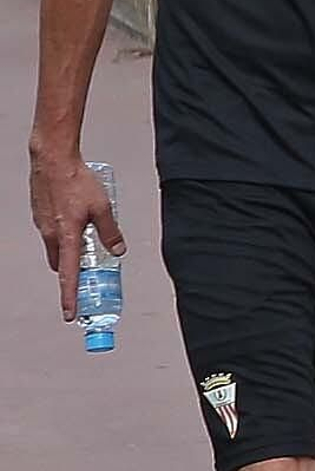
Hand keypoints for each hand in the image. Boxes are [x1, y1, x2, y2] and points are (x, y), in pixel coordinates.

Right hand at [29, 147, 124, 320]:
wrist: (52, 158)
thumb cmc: (75, 180)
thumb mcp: (102, 207)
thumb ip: (110, 231)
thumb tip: (118, 249)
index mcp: (66, 236)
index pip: (69, 275)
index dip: (70, 296)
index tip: (70, 312)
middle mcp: (50, 234)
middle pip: (61, 264)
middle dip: (71, 272)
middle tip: (84, 273)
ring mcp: (42, 224)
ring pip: (55, 247)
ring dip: (68, 250)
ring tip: (84, 237)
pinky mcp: (40, 213)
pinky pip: (51, 231)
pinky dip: (62, 233)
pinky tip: (74, 217)